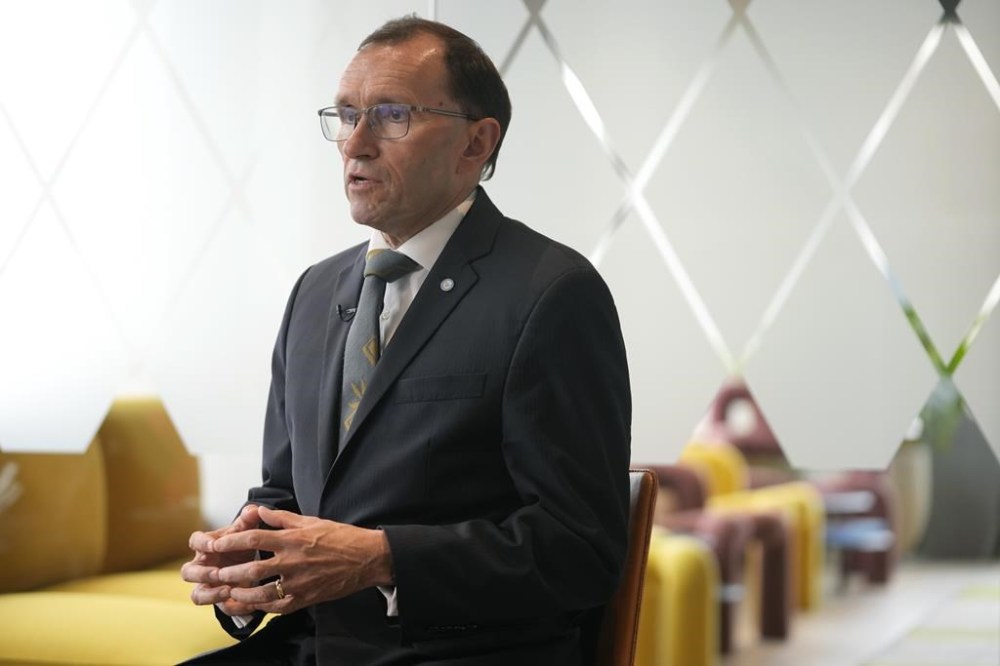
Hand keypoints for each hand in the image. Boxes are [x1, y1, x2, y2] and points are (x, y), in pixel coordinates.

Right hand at [181, 504, 260, 615]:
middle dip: (200, 574)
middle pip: (187, 572)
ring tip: (228, 590)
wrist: (250, 563)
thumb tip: (254, 509)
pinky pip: (218, 607)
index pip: (195, 541)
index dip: (201, 544)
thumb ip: (249, 520)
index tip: (212, 545)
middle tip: (217, 572)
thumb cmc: (242, 544)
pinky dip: (228, 606)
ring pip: (197, 595)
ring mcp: (207, 585)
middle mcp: (201, 566)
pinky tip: (243, 602)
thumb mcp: (246, 532)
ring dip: (210, 594)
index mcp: (206, 546)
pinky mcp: (218, 599)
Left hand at [208, 506, 393, 614]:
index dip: (231, 541)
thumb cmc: (340, 537)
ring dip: (242, 593)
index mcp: (293, 538)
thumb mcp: (311, 521)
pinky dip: (263, 607)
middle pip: (253, 567)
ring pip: (262, 591)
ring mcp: (299, 581)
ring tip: (229, 592)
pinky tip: (252, 605)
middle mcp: (293, 560)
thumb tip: (259, 511)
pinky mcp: (307, 597)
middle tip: (214, 574)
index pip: (254, 538)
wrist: (366, 558)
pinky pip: (279, 606)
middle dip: (230, 572)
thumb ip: (282, 518)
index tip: (216, 544)